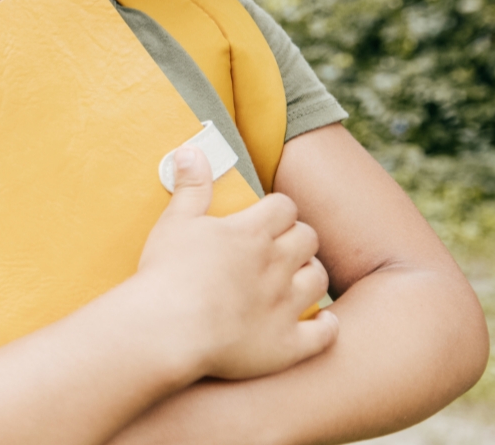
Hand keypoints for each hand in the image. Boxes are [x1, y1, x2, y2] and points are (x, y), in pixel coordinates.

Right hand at [135, 147, 338, 381]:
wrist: (167, 328)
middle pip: (308, 238)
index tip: (267, 216)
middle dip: (298, 238)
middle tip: (280, 246)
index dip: (278, 209)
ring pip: (318, 279)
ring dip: (310, 274)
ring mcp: (285, 305)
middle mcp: (276, 264)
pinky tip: (322, 322)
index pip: (284, 207)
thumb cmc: (167, 273)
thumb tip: (192, 150)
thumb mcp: (175, 222)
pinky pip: (324, 333)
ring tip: (295, 278)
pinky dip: (327, 326)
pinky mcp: (286, 344)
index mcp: (251, 233)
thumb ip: (190, 186)